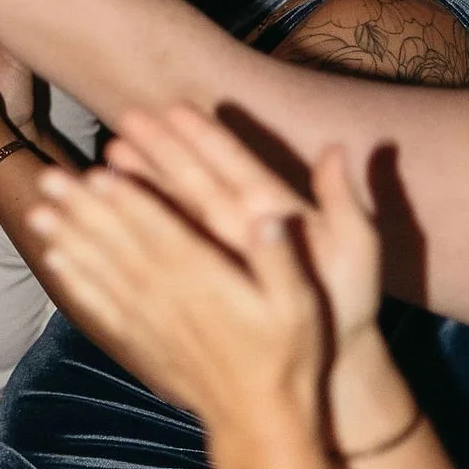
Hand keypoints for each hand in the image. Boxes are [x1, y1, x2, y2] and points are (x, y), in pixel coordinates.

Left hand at [26, 130, 331, 432]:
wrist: (259, 423)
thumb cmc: (287, 357)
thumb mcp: (299, 305)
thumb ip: (280, 259)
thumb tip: (267, 215)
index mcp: (207, 282)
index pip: (162, 233)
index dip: (130, 203)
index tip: (99, 173)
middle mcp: (170, 299)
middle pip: (120, 246)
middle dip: (83, 211)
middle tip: (48, 178)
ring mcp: (151, 323)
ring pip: (103, 272)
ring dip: (69, 240)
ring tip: (38, 211)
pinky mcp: (142, 343)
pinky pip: (103, 308)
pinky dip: (77, 283)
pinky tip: (55, 261)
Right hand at [104, 107, 380, 362]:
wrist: (334, 359)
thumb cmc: (349, 305)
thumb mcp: (357, 248)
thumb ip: (344, 200)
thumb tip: (336, 147)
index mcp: (277, 210)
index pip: (236, 165)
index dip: (208, 137)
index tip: (176, 109)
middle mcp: (245, 223)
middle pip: (197, 179)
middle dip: (163, 149)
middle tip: (128, 119)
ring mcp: (223, 249)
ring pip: (178, 208)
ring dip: (145, 180)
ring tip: (110, 154)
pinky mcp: (208, 275)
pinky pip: (172, 243)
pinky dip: (145, 223)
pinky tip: (114, 208)